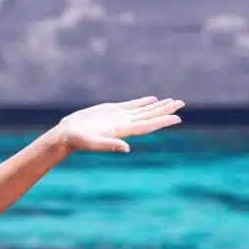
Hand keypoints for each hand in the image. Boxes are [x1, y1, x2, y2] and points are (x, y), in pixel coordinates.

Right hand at [54, 96, 183, 153]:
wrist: (66, 135)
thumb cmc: (77, 140)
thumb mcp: (92, 143)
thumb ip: (109, 145)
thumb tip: (126, 148)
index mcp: (123, 131)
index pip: (148, 125)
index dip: (163, 121)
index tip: (177, 118)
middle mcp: (125, 124)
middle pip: (150, 116)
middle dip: (166, 110)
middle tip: (181, 103)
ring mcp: (119, 117)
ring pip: (144, 110)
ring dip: (158, 106)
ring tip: (173, 101)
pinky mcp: (112, 111)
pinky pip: (132, 106)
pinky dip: (143, 102)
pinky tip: (152, 99)